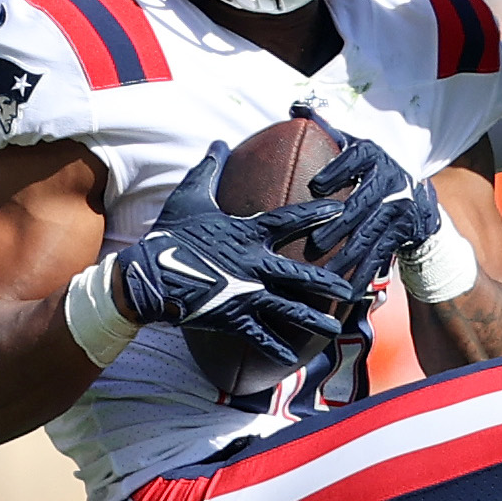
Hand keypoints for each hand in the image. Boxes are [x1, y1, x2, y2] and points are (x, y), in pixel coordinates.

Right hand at [112, 143, 363, 367]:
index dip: (317, 214)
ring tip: (335, 328)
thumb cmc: (170, 235)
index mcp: (247, 233)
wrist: (146, 276)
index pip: (290, 221)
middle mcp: (253, 264)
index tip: (340, 211)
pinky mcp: (231, 317)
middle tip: (354, 287)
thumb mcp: (190, 197)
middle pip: (301, 274)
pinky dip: (275, 347)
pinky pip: (258, 335)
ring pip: (288, 308)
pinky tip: (293, 357)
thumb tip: (218, 143)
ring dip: (314, 319)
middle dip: (329, 282)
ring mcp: (245, 293)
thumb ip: (209, 170)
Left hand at [301, 119, 442, 291]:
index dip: (339, 169)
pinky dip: (365, 272)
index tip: (317, 184)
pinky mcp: (404, 232)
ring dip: (349, 255)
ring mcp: (401, 208)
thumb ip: (327, 128)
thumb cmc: (373, 173)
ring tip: (327, 270)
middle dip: (340, 224)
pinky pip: (382, 254)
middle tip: (316, 242)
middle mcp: (392, 179)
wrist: (420, 203)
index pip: (358, 157)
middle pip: (364, 203)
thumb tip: (297, 104)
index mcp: (375, 155)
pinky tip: (349, 289)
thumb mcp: (356, 148)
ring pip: (372, 234)